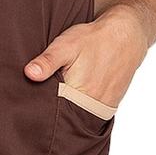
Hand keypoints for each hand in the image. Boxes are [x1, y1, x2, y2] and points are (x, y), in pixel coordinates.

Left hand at [23, 7, 148, 106]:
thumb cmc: (94, 39)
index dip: (38, 107)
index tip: (29, 104)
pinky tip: (72, 97)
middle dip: (51, 112)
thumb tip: (29, 74)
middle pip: (64, 118)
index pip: (51, 112)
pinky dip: (79, 109)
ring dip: (66, 112)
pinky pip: (89, 114)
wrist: (126, 37)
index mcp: (77, 94)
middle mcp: (91, 107)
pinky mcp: (109, 106)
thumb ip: (47, 61)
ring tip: (57, 99)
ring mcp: (102, 108)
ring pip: (77, 117)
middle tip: (37, 101)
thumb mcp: (65, 46)